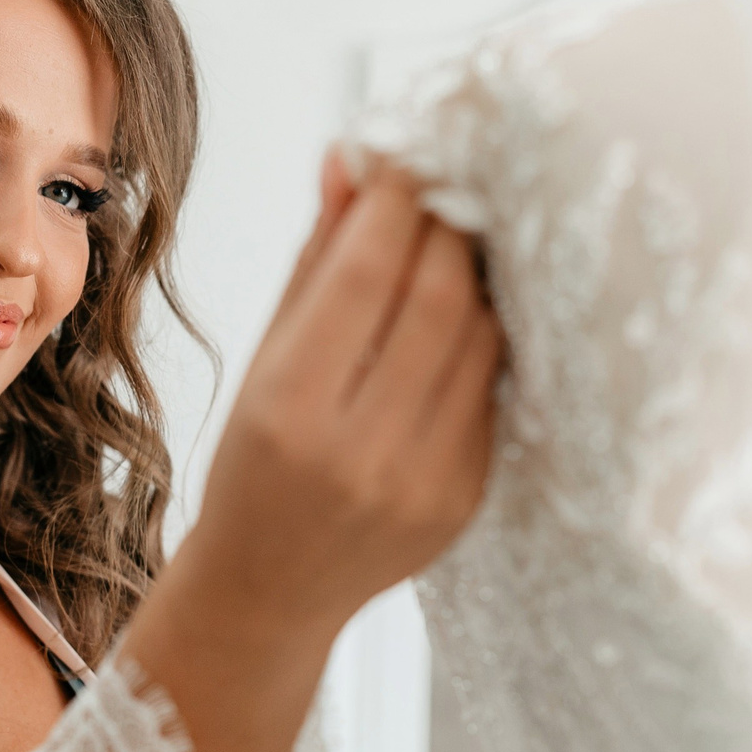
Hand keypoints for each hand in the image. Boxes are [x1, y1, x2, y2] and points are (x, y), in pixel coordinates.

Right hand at [184, 151, 501, 635]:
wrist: (270, 593)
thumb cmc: (255, 465)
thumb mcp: (264, 359)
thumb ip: (316, 260)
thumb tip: (352, 157)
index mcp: (290, 408)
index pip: (365, 271)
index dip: (395, 199)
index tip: (404, 158)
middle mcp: (360, 449)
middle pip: (439, 296)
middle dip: (446, 226)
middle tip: (441, 192)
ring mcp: (423, 480)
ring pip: (482, 337)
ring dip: (475, 277)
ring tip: (453, 247)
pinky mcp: (466, 498)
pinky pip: (495, 390)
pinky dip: (485, 339)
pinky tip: (463, 319)